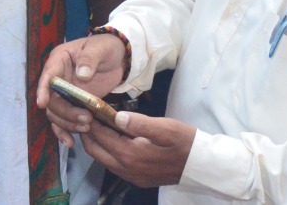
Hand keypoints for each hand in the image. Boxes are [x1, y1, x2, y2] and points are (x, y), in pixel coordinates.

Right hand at [37, 32, 127, 142]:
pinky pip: (64, 121)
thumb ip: (90, 58)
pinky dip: (66, 132)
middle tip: (86, 120)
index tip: (43, 104)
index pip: (48, 76)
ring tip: (87, 127)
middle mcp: (58, 78)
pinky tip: (71, 142)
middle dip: (66, 113)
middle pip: (52, 101)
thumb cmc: (107, 47)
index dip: (43, 90)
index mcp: (60, 60)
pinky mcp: (74, 105)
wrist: (119, 58)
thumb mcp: (100, 48)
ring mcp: (65, 93)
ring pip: (57, 114)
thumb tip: (81, 74)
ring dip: (68, 124)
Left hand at [80, 111, 195, 189]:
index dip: (90, 121)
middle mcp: (126, 169)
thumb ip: (140, 123)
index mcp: (130, 155)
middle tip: (85, 114)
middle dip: (87, 132)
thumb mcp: (166, 128)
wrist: (201, 166)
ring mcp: (131, 176)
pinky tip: (112, 138)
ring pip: (103, 159)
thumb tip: (117, 117)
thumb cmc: (185, 142)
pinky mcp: (137, 179)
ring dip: (96, 142)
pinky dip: (106, 151)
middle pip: (95, 151)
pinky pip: (113, 165)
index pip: (100, 136)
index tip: (84, 106)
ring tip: (96, 123)